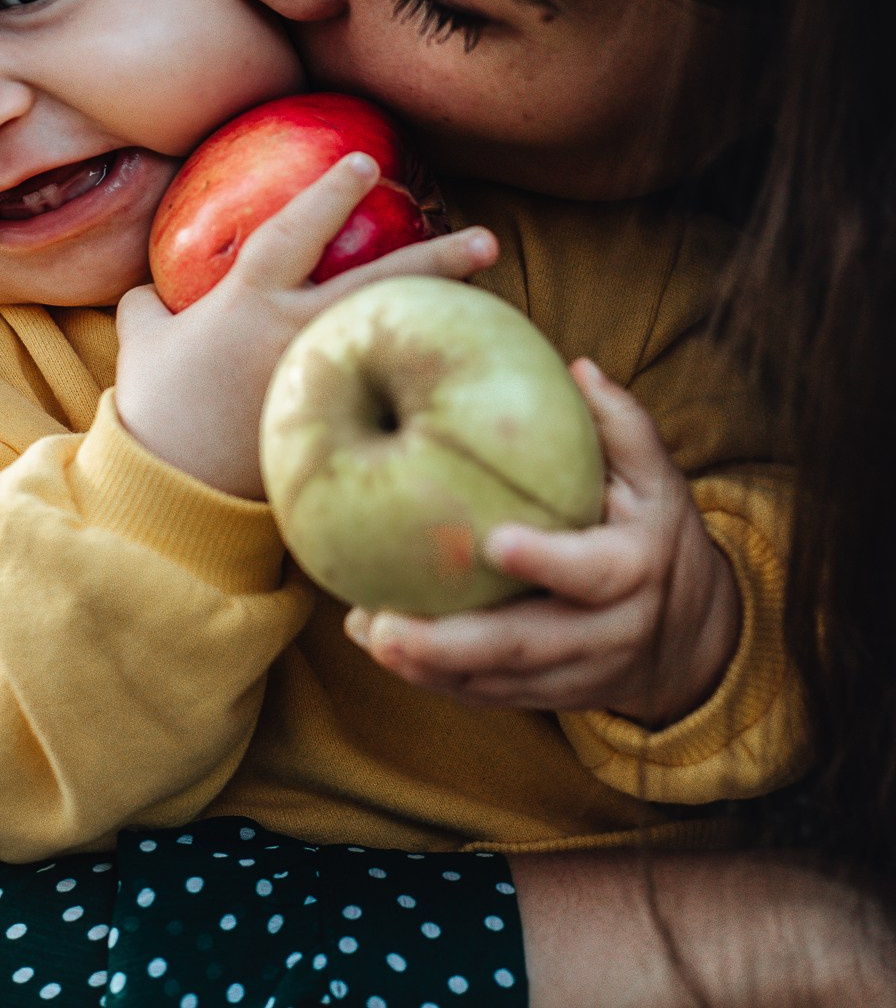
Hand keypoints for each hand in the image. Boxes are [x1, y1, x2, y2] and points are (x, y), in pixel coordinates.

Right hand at [114, 153, 497, 499]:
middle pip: (378, 286)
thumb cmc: (154, 410)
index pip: (296, 231)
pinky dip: (421, 379)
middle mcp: (295, 336)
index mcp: (249, 303)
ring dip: (445, 313)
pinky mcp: (329, 426)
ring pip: (393, 337)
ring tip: (495, 299)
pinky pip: (388, 396)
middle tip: (485, 239)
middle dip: (433, 259)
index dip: (330, 194)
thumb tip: (154, 289)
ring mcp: (319, 382)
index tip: (368, 164)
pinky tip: (461, 369)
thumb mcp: (144, 344)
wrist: (168, 491)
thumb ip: (152, 306)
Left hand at [344, 359, 741, 728]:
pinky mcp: (550, 695)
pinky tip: (381, 646)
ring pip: (499, 680)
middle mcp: (607, 632)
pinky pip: (488, 695)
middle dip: (452, 643)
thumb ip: (622, 425)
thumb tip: (577, 368)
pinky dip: (435, 679)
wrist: (695, 637)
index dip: (547, 562)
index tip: (494, 543)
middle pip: (526, 646)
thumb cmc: (658, 533)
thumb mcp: (658, 478)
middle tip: (385, 625)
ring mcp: (577, 673)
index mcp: (634, 570)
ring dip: (430, 665)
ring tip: (368, 633)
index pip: (591, 572)